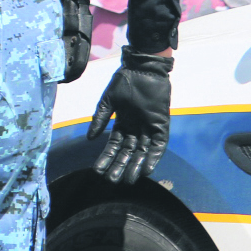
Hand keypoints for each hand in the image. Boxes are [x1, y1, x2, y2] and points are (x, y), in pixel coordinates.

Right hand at [88, 49, 172, 183]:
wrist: (143, 69)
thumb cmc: (124, 81)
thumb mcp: (108, 100)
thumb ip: (100, 118)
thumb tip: (90, 138)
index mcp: (122, 123)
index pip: (113, 146)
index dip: (106, 158)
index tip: (98, 170)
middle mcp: (135, 129)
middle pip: (127, 152)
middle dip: (120, 166)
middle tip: (113, 181)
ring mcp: (149, 128)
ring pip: (142, 152)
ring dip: (135, 166)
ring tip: (128, 180)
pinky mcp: (161, 126)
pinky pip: (158, 146)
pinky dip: (153, 158)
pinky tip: (146, 169)